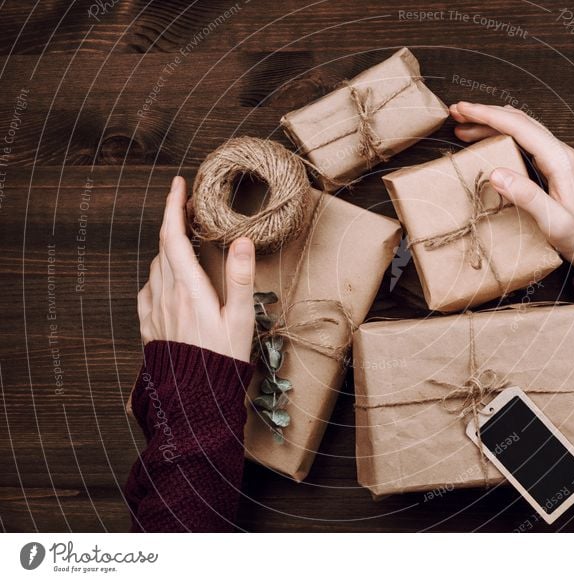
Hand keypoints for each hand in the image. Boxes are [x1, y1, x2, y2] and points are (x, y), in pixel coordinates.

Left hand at [138, 176, 255, 361]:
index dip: (174, 206)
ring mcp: (154, 310)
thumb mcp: (241, 319)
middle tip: (190, 208)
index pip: (174, 237)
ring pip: (156, 266)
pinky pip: (149, 288)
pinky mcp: (150, 325)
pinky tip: (170, 279)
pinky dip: (159, 273)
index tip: (179, 184)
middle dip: (174, 222)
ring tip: (186, 241)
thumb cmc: (222, 360)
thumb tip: (242, 241)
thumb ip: (241, 279)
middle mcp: (166, 294)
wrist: (193, 399)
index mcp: (188, 288)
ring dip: (168, 248)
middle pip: (164, 247)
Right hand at [450, 102, 573, 272]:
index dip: (488, 116)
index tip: (463, 111)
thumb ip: (526, 196)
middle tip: (457, 113)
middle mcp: (559, 152)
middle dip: (486, 114)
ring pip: (521, 129)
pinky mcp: (552, 167)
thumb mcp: (553, 221)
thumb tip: (495, 173)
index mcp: (560, 160)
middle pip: (519, 121)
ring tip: (463, 127)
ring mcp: (557, 158)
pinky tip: (486, 141)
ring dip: (492, 123)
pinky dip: (501, 136)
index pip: (520, 127)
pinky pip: (524, 142)